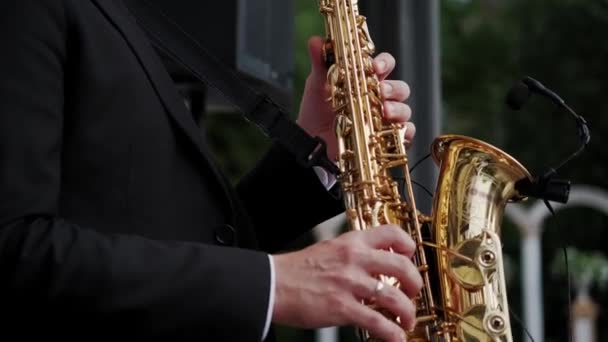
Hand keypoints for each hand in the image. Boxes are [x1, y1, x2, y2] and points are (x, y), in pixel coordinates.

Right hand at [271, 225, 422, 341]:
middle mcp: (354, 259)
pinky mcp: (342, 308)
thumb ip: (352, 254)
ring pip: (395, 297)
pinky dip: (393, 333)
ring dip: (407, 312)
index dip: (408, 246)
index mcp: (351, 242)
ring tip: (406, 319)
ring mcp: (349, 284)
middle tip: (413, 293)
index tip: (410, 258)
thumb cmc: (297, 270)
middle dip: (415, 283)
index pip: (391, 234)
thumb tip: (373, 267)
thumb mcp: (328, 249)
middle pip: (402, 266)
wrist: (272, 284)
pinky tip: (396, 337)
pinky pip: (378, 322)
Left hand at [296, 36, 415, 161]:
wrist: (310, 140)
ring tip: (384, 111)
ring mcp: (384, 119)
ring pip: (404, 110)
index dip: (385, 63)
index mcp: (366, 80)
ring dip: (398, 109)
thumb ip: (320, 63)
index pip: (385, 65)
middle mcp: (379, 98)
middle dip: (394, 88)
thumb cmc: (316, 111)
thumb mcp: (317, 85)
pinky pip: (404, 134)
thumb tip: (315, 41)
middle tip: (381, 91)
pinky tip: (391, 131)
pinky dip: (404, 132)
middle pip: (400, 88)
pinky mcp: (385, 138)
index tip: (375, 67)